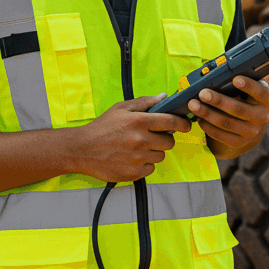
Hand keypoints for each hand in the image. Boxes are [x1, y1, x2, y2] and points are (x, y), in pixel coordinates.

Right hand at [73, 94, 190, 182]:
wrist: (82, 149)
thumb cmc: (101, 127)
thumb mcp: (121, 108)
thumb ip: (144, 102)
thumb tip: (164, 96)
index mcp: (139, 121)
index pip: (171, 122)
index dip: (183, 123)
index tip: (186, 124)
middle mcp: (140, 139)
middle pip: (169, 142)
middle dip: (165, 138)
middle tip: (154, 137)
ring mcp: (138, 158)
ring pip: (160, 156)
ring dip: (154, 152)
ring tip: (138, 148)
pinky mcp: (134, 172)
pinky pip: (151, 169)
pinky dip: (145, 164)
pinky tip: (132, 158)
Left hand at [188, 76, 268, 156]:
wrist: (248, 126)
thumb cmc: (244, 98)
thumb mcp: (248, 88)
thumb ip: (245, 75)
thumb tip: (238, 59)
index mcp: (266, 99)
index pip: (261, 92)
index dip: (249, 86)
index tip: (235, 79)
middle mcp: (262, 117)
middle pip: (239, 109)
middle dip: (218, 100)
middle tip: (202, 93)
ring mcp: (251, 132)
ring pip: (227, 123)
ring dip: (208, 113)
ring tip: (193, 105)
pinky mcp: (239, 142)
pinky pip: (221, 135)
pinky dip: (208, 126)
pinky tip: (199, 119)